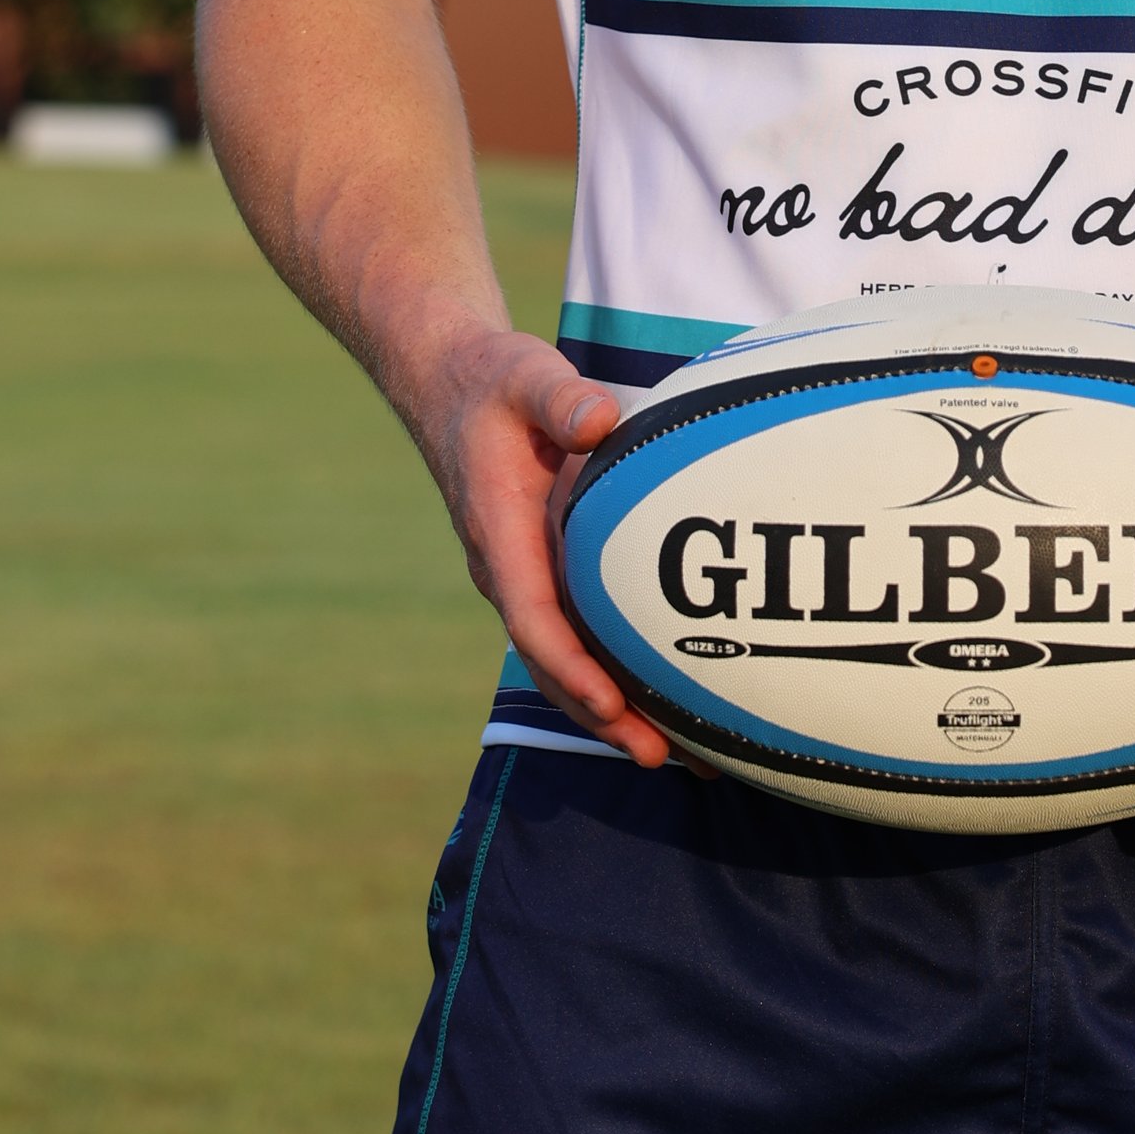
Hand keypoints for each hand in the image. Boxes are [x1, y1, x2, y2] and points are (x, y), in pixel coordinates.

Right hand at [403, 325, 672, 767]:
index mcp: (499, 533)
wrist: (452, 387)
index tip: (610, 703)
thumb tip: (600, 417)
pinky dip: (615, 674)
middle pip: (554, 662)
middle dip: (604, 716)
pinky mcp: (544, 573)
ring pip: (566, 661)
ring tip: (682, 756)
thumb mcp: (525, 374)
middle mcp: (508, 570)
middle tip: (665, 759)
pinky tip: (667, 700)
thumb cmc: (495, 381)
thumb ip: (560, 396)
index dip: (570, 666)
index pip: (532, 616)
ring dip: (614, 710)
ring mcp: (525, 577)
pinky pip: (577, 636)